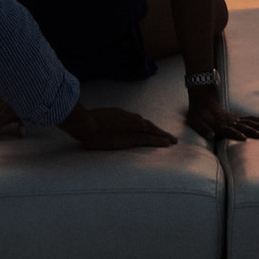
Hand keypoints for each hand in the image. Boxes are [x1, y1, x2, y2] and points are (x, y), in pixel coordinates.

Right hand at [61, 100, 176, 151]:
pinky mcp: (131, 138)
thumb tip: (99, 127)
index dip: (146, 126)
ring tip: (172, 140)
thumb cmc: (86, 122)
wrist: (87, 124)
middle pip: (148, 125)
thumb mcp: (96, 118)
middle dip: (159, 130)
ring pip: (151, 131)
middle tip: (169, 136)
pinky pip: (148, 139)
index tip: (152, 130)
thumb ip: (103, 121)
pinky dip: (158, 140)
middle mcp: (129, 119)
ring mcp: (132, 128)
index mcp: (121, 115)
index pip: (137, 121)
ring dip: (163, 135)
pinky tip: (167, 143)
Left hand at [184, 89, 258, 142]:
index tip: (243, 138)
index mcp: (218, 125)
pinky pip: (249, 118)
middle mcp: (228, 122)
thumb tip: (211, 136)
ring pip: (248, 122)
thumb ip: (202, 129)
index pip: (229, 130)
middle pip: (242, 127)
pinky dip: (258, 119)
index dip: (236, 134)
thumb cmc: (197, 114)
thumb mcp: (194, 121)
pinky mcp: (236, 118)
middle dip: (252, 131)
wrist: (202, 100)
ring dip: (258, 126)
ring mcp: (233, 119)